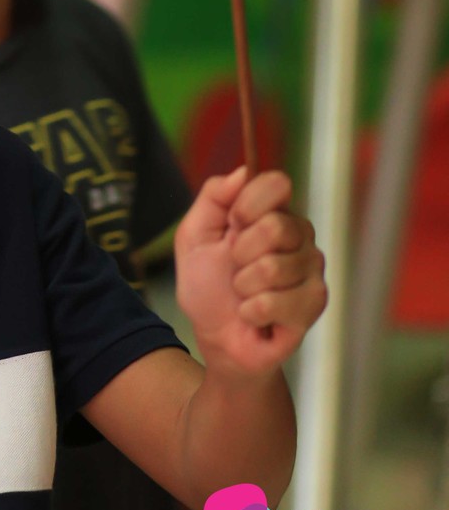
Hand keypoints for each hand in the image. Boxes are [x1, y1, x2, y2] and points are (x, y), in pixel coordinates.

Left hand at [175, 168, 326, 376]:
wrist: (218, 338)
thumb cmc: (208, 286)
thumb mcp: (194, 235)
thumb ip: (214, 197)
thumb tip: (243, 171)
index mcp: (272, 211)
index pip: (276, 183)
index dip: (248, 205)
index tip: (232, 224)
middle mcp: (299, 234)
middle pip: (275, 226)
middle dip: (240, 252)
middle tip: (235, 267)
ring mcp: (311, 268)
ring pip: (273, 267)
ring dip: (244, 286)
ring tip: (245, 294)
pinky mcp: (315, 302)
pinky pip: (275, 302)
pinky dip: (252, 311)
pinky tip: (255, 316)